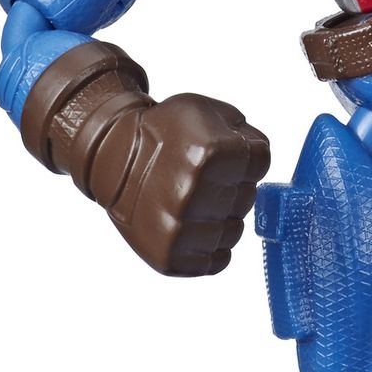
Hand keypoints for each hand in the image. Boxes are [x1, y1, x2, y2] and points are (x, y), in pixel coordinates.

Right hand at [94, 94, 269, 275]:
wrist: (110, 158)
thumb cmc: (161, 134)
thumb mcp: (202, 110)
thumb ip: (243, 130)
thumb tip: (261, 155)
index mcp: (207, 154)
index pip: (261, 161)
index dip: (244, 155)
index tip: (220, 155)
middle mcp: (192, 194)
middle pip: (248, 197)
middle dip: (231, 185)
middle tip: (201, 177)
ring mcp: (179, 229)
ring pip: (234, 231)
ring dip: (221, 217)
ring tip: (193, 201)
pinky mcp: (170, 256)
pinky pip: (217, 260)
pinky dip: (209, 246)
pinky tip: (191, 226)